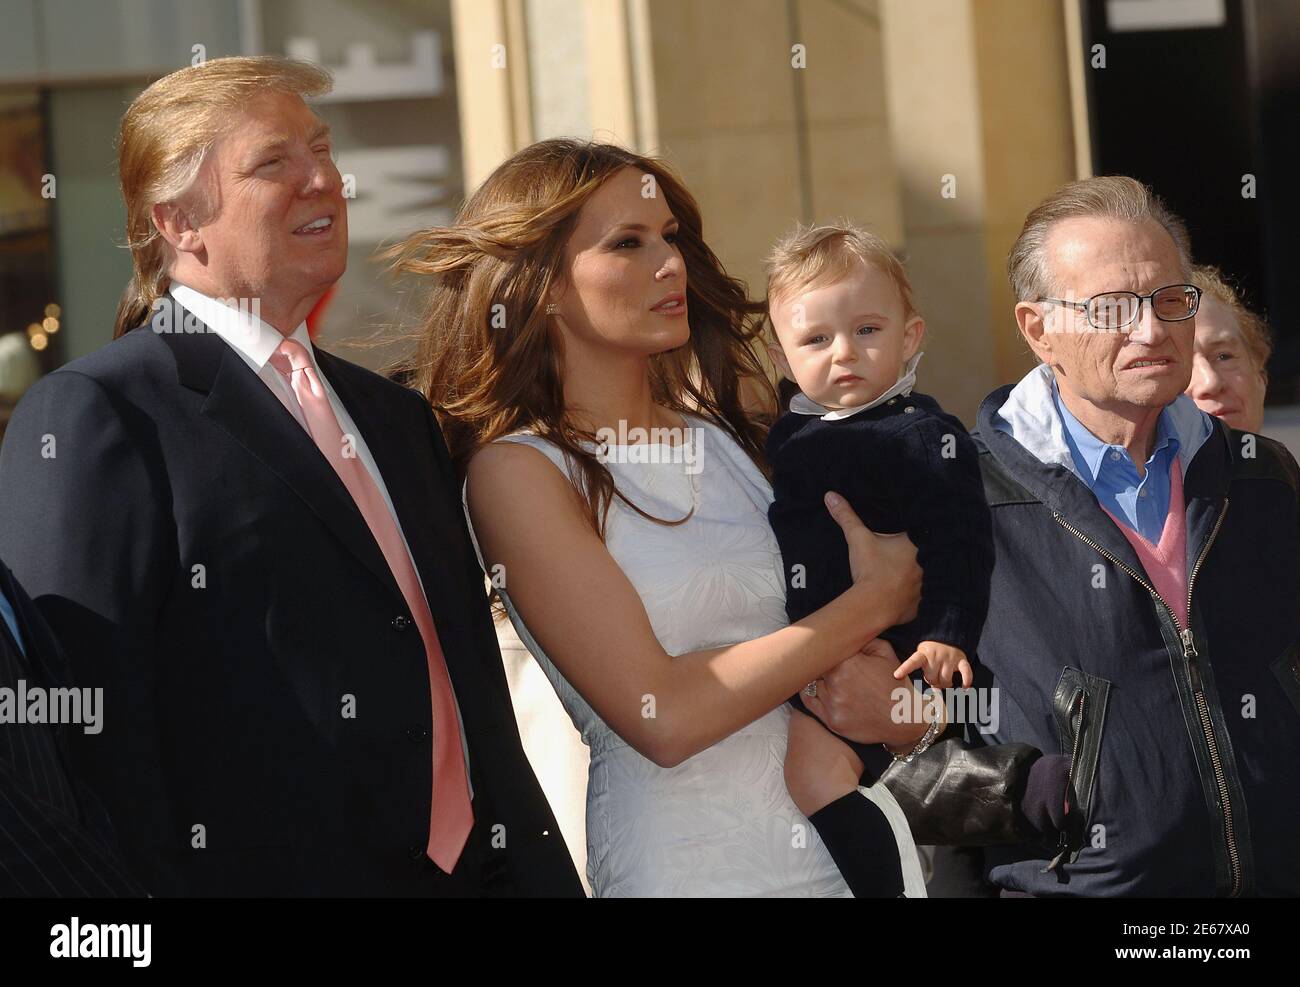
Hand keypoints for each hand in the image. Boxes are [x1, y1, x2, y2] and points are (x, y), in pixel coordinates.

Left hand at [801, 638, 927, 746]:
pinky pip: (809, 703)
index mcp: (847, 663)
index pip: (823, 650)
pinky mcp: (831, 720)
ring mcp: (833, 703)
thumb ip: (863, 639)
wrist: (904, 718)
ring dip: (818, 679)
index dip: (824, 649)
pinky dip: (809, 694)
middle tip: (822, 661)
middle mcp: (836, 683)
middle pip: (815, 667)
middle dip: (821, 663)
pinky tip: (813, 688)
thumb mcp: (885, 652)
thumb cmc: (895, 682)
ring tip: (827, 677)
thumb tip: (844, 632)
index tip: (826, 649)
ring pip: (813, 683)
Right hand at [823, 491, 920, 626]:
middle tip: (904, 555)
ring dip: (918, 576)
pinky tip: (906, 594)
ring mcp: (926, 588)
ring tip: (907, 574)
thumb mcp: (858, 539)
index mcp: (917, 545)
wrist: (873, 605)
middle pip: (928, 554)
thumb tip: (831, 496)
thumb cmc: (870, 569)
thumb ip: (847, 516)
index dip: (915, 533)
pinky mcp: (920, 606)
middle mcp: (928, 565)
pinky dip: (914, 597)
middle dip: (919, 555)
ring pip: (927, 578)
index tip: (906, 536)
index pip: (922, 533)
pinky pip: (920, 599)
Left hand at [895, 641, 972, 688]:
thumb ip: (923, 672)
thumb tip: (931, 692)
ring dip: (945, 684)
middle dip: (932, 681)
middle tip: (934, 677)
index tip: (896, 676)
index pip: (912, 662)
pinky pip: (966, 673)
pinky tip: (964, 687)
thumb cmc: (932, 652)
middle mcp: (936, 655)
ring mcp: (949, 657)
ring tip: (944, 680)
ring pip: (946, 679)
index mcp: (923, 654)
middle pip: (932, 678)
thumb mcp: (922, 656)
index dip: (904, 669)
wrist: (948, 636)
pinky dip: (966, 680)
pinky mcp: (962, 660)